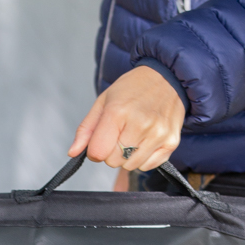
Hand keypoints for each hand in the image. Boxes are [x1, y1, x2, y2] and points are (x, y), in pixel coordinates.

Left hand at [69, 66, 186, 171]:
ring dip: (128, 156)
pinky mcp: (171, 142)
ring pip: (131, 166)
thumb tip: (73, 152)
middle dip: (112, 152)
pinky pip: (148, 166)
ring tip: (134, 135)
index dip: (95, 150)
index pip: (98, 152)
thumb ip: (86, 129)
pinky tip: (146, 139)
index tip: (101, 140)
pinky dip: (143, 158)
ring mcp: (158, 134)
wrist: (167, 78)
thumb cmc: (133, 89)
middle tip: (120, 133)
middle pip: (114, 161)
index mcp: (118, 112)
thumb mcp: (103, 102)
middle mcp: (140, 124)